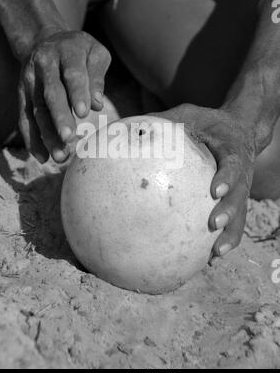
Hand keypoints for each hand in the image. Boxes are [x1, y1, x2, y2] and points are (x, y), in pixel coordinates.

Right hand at [18, 29, 110, 162]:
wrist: (45, 40)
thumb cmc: (79, 52)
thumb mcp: (95, 53)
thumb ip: (97, 76)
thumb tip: (97, 104)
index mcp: (67, 50)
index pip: (72, 73)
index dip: (78, 92)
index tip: (84, 113)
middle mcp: (45, 64)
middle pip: (51, 94)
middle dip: (60, 117)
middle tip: (69, 138)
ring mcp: (30, 80)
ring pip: (37, 109)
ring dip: (47, 134)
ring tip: (60, 156)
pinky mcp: (22, 94)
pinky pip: (25, 118)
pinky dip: (31, 138)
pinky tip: (42, 157)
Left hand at [160, 104, 257, 256]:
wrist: (240, 128)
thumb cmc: (207, 121)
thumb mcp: (188, 114)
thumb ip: (165, 121)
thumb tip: (129, 127)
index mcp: (232, 148)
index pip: (233, 162)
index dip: (227, 177)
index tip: (216, 190)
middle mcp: (242, 171)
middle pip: (241, 195)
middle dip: (230, 212)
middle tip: (214, 225)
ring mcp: (241, 188)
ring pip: (240, 214)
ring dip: (230, 234)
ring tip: (216, 253)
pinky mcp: (235, 199)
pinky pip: (232, 221)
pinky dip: (223, 238)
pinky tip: (208, 258)